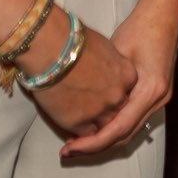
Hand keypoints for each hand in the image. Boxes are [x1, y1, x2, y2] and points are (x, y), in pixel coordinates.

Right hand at [20, 21, 135, 138]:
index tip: (104, 97)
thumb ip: (110, 63)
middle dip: (106, 113)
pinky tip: (73, 136)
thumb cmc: (72, 40)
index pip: (126, 92)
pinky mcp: (79, 123)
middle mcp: (117, 95)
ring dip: (95, 128)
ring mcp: (100, 110)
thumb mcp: (103, 46)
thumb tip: (102, 67)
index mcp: (127, 75)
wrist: (51, 48)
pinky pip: (85, 136)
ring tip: (84, 131)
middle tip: (94, 116)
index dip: (114, 96)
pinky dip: (80, 137)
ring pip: (104, 127)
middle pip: (118, 111)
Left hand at [62, 0, 177, 156]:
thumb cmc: (140, 27)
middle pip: (125, 135)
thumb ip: (104, 84)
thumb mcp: (116, 55)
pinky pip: (134, 118)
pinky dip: (114, 126)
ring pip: (130, 130)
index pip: (119, 129)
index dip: (92, 143)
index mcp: (150, 89)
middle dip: (95, 145)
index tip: (70, 148)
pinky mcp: (157, 93)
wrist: (164, 13)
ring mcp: (161, 97)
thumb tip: (77, 108)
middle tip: (68, 149)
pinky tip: (95, 124)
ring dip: (104, 138)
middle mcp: (159, 98)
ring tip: (77, 141)